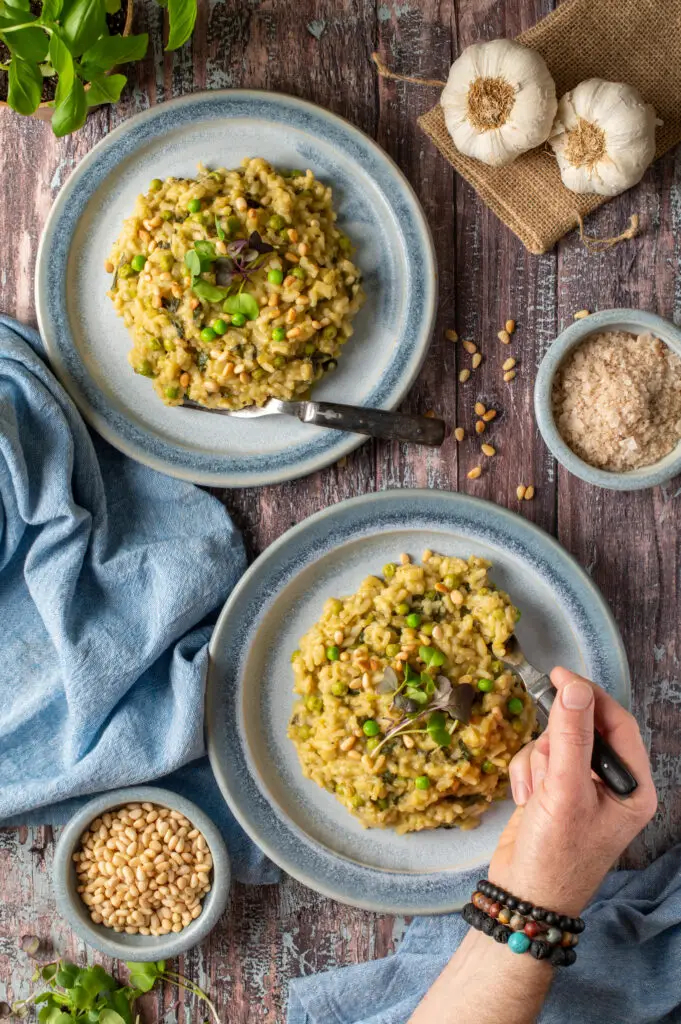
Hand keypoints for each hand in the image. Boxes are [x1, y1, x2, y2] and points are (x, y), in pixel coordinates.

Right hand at [488, 667, 656, 915]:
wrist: (521, 897)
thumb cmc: (555, 856)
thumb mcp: (564, 793)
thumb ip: (570, 736)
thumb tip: (574, 686)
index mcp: (633, 787)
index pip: (618, 722)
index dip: (589, 695)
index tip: (559, 675)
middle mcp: (611, 784)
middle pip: (582, 728)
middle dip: (556, 743)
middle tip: (546, 768)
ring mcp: (579, 786)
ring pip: (554, 741)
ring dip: (537, 763)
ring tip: (536, 796)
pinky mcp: (552, 790)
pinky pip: (536, 758)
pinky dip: (525, 774)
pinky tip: (526, 802)